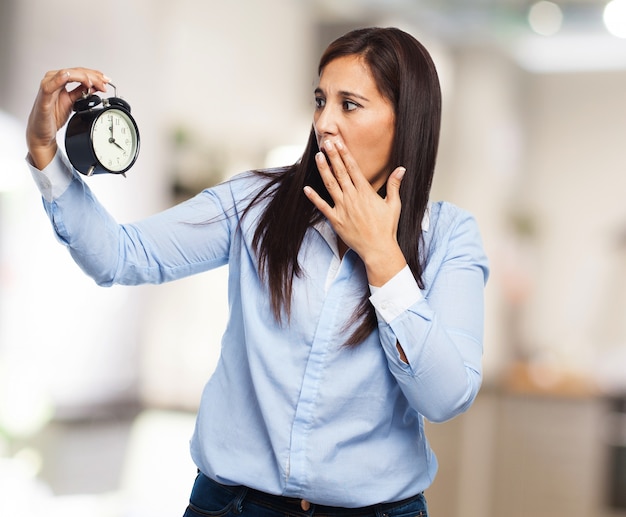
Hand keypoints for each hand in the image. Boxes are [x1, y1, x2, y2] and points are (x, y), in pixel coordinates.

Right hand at [26, 67, 109, 169]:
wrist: (42, 132)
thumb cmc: (53, 116)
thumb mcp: (72, 103)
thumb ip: (81, 93)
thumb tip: (95, 87)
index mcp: (60, 81)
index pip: (79, 72)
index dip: (94, 75)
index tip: (106, 81)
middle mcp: (53, 81)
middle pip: (75, 72)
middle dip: (92, 76)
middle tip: (104, 83)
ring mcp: (48, 87)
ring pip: (66, 74)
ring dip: (82, 77)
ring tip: (93, 83)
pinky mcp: (44, 98)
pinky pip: (50, 86)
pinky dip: (59, 80)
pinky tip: (67, 76)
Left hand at [303, 138, 407, 286]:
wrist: (378, 249)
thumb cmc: (386, 228)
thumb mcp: (394, 205)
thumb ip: (394, 185)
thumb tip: (401, 169)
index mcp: (366, 192)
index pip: (353, 168)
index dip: (344, 153)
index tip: (338, 142)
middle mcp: (352, 197)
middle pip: (340, 172)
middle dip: (332, 155)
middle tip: (326, 142)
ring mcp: (343, 208)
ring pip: (330, 184)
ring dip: (323, 169)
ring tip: (318, 156)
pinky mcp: (336, 220)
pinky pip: (322, 206)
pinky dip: (314, 197)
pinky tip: (306, 188)